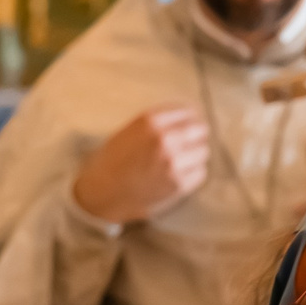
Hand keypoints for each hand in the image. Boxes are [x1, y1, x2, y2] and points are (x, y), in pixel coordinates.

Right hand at [72, 104, 210, 224]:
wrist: (102, 193)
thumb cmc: (112, 161)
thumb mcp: (129, 131)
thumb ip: (156, 123)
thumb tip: (185, 116)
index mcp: (150, 122)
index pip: (187, 111)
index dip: (191, 116)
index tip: (191, 120)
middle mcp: (165, 140)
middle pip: (200, 129)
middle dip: (195, 134)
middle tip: (190, 140)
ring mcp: (174, 163)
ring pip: (202, 152)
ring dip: (195, 154)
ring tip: (183, 159)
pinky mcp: (179, 184)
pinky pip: (200, 173)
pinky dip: (193, 172)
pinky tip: (180, 174)